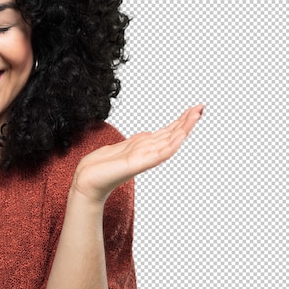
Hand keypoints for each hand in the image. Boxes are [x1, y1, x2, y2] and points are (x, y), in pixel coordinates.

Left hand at [72, 104, 204, 203]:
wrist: (87, 181)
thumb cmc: (101, 166)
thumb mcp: (122, 147)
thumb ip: (136, 142)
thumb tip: (148, 135)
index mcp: (144, 146)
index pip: (167, 131)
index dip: (181, 120)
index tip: (195, 109)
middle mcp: (147, 151)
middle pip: (172, 134)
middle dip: (187, 121)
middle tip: (202, 107)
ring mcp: (144, 157)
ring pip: (170, 141)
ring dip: (184, 128)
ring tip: (196, 115)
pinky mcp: (137, 164)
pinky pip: (159, 154)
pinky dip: (171, 144)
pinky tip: (181, 136)